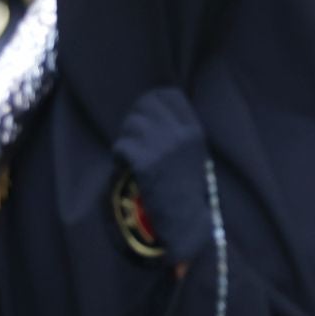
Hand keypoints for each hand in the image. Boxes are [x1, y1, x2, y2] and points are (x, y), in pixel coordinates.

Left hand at [113, 88, 211, 262]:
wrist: (186, 220)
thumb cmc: (187, 189)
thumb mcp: (193, 153)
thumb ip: (177, 131)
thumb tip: (148, 109)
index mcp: (195, 131)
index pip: (169, 95)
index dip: (153, 101)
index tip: (146, 113)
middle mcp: (181, 135)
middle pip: (147, 104)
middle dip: (135, 117)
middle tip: (133, 136)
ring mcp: (163, 147)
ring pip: (132, 124)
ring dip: (126, 137)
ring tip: (130, 153)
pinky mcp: (145, 162)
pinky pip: (121, 145)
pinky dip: (119, 155)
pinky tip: (124, 166)